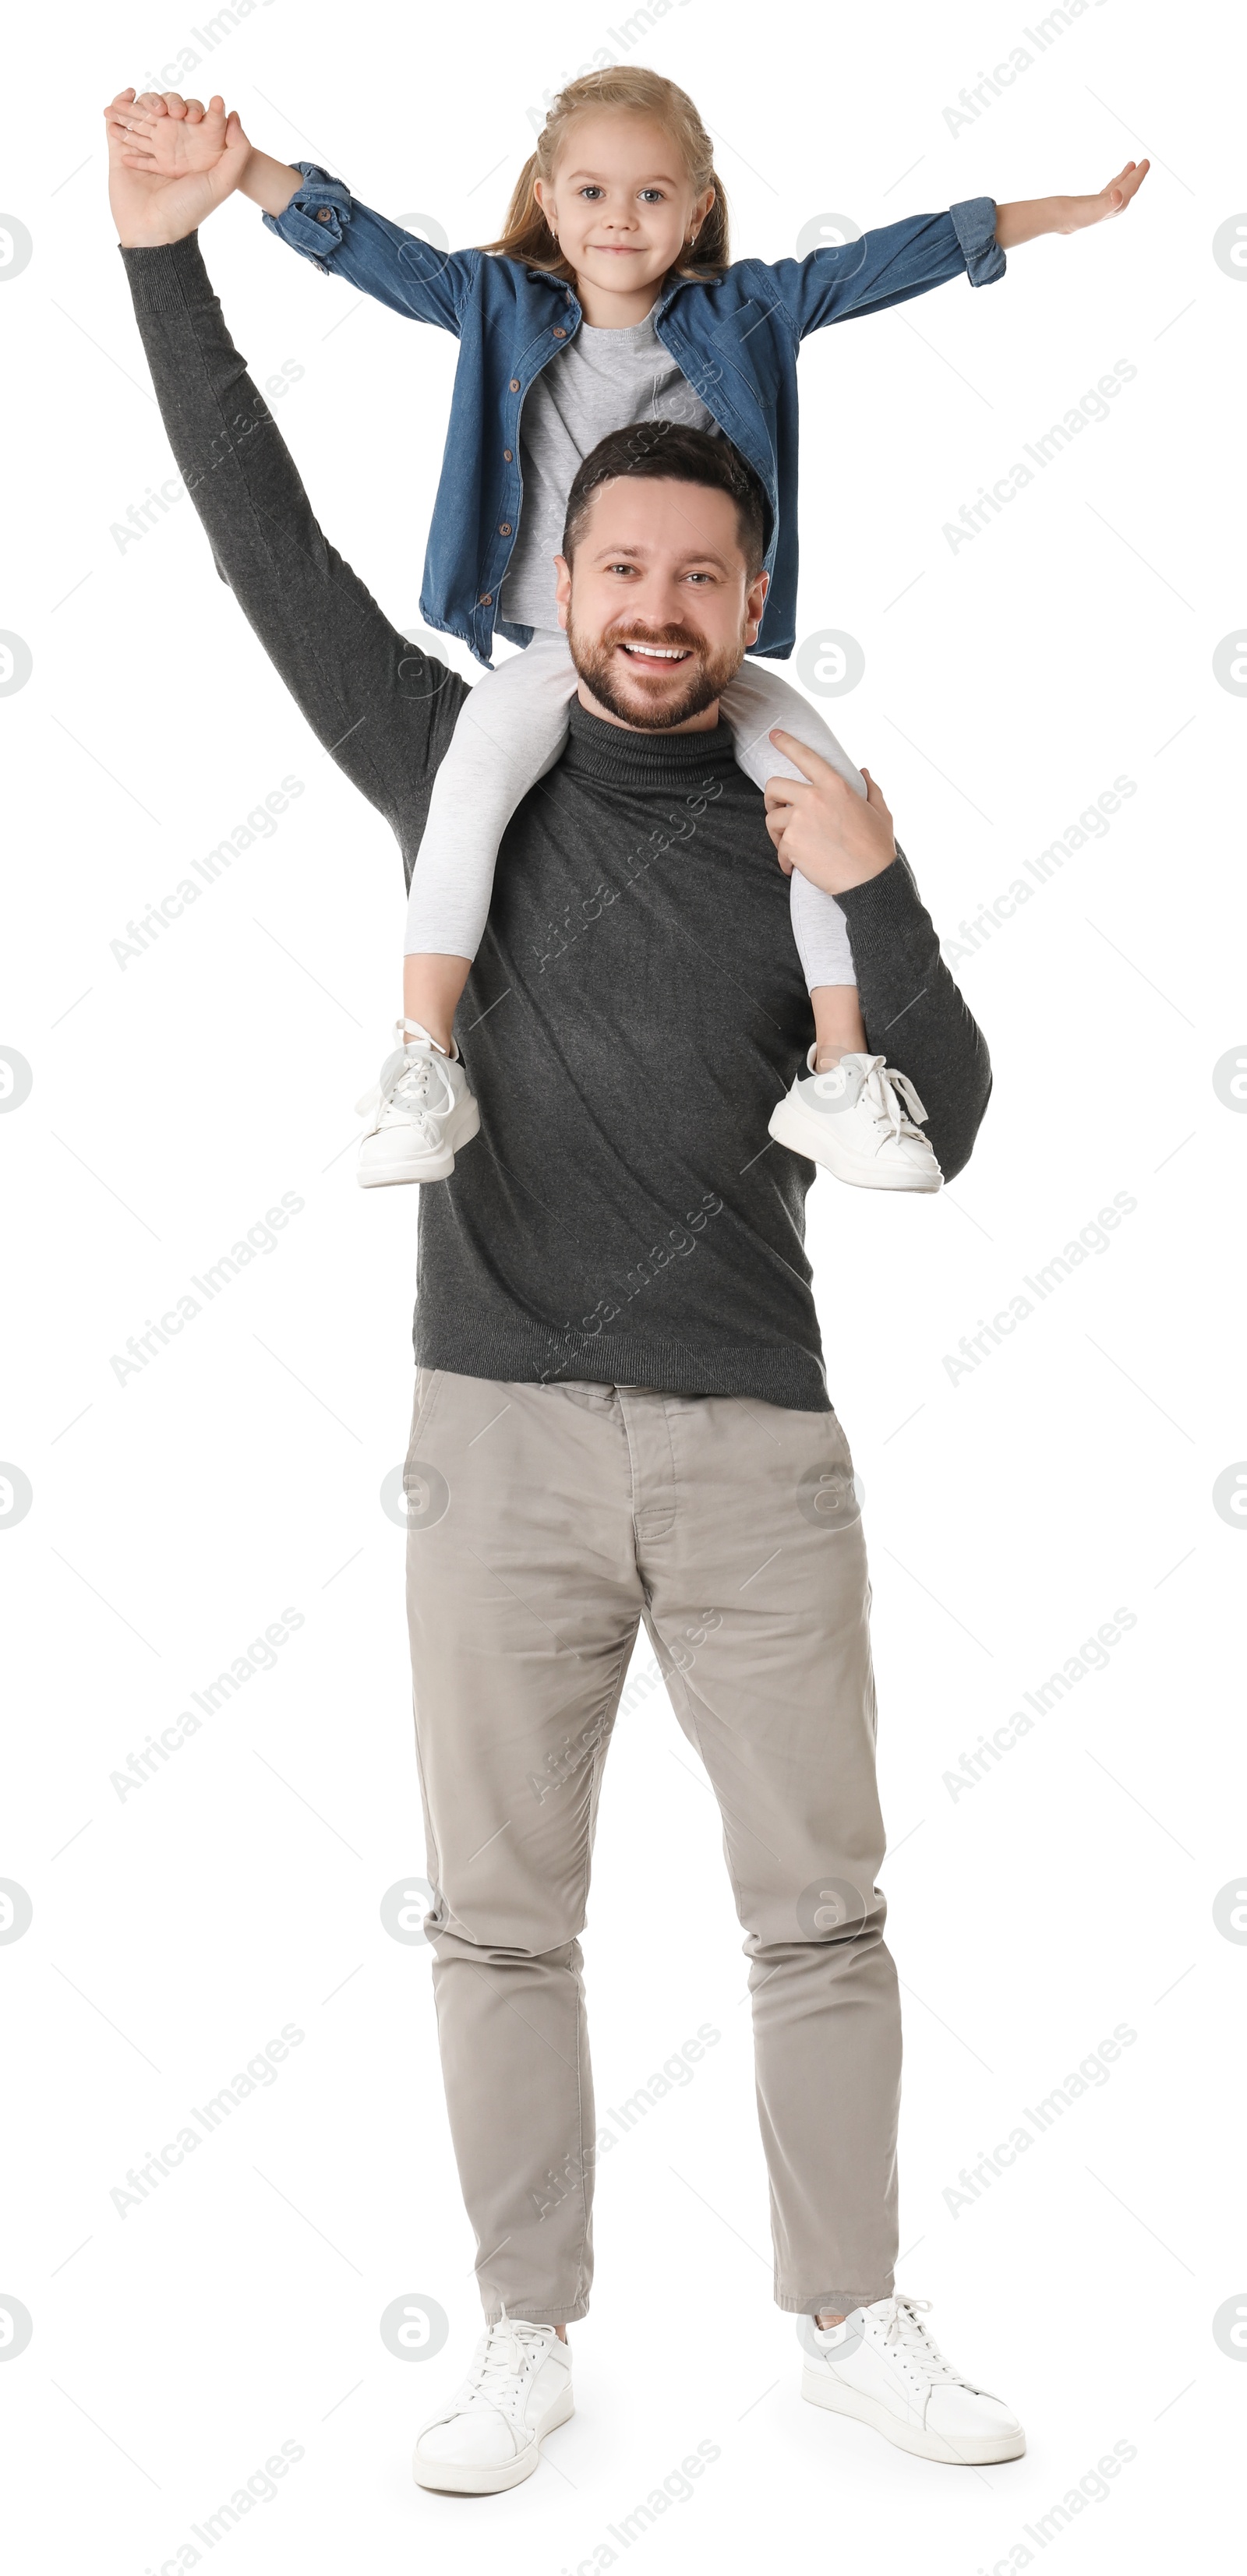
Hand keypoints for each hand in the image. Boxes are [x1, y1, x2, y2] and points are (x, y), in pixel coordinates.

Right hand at [103, 87, 252, 245]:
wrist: (154, 231)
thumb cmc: (189, 210)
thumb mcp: (223, 183)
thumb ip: (238, 150)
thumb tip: (233, 115)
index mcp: (192, 152)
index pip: (194, 116)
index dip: (195, 107)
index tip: (194, 114)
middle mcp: (169, 147)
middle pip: (167, 108)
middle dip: (168, 101)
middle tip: (169, 113)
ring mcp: (145, 149)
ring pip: (142, 113)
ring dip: (144, 102)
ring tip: (151, 109)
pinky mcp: (121, 153)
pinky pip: (116, 124)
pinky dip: (119, 104)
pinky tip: (127, 96)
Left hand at [764, 735, 895, 895]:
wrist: (870, 880)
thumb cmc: (877, 847)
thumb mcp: (880, 812)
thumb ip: (870, 788)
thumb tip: (864, 771)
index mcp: (835, 786)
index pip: (805, 757)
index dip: (786, 743)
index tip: (773, 735)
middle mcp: (814, 798)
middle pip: (773, 786)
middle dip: (771, 798)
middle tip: (777, 810)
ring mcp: (800, 821)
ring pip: (772, 819)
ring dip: (778, 833)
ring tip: (791, 846)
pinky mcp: (792, 844)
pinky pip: (778, 847)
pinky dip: (784, 859)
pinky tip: (794, 867)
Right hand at [996, 162, 1149, 247]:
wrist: (1053, 220)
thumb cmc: (1070, 215)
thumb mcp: (1090, 209)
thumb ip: (1106, 204)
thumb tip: (1119, 195)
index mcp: (1112, 207)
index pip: (1129, 188)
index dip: (1138, 176)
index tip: (1144, 162)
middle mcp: (1108, 208)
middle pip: (1127, 189)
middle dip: (1136, 177)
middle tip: (1144, 162)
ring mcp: (1100, 207)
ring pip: (1119, 190)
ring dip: (1126, 179)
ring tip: (1131, 165)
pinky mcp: (1091, 205)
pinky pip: (1109, 192)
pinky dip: (1115, 183)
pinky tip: (1115, 182)